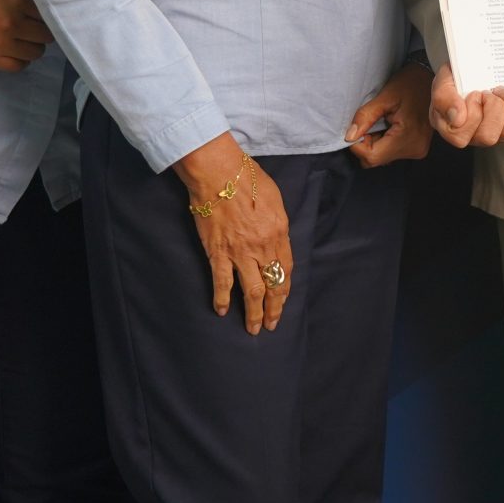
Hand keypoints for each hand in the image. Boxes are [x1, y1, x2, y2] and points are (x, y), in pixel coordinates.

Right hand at [0, 0, 51, 70]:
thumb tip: (43, 5)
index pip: (48, 13)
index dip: (47, 15)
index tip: (43, 16)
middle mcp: (12, 22)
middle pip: (46, 35)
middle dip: (44, 32)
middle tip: (35, 29)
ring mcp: (1, 42)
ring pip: (36, 52)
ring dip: (34, 47)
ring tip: (26, 41)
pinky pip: (18, 66)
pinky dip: (22, 60)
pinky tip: (17, 52)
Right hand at [172, 134, 292, 332]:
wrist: (219, 173)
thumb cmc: (248, 179)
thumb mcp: (275, 200)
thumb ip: (278, 225)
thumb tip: (277, 242)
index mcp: (279, 233)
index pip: (286, 269)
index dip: (284, 290)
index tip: (282, 301)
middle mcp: (262, 247)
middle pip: (272, 285)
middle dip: (273, 309)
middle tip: (271, 325)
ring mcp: (239, 252)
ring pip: (251, 291)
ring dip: (253, 313)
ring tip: (253, 329)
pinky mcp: (217, 252)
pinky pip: (222, 282)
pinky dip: (222, 299)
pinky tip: (222, 311)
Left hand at [345, 63, 431, 166]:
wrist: (432, 77)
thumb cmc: (411, 83)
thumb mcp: (386, 96)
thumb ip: (366, 116)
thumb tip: (349, 136)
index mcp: (408, 138)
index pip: (372, 157)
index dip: (359, 144)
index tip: (361, 126)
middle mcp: (415, 149)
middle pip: (376, 160)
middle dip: (367, 142)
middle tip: (373, 120)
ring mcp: (418, 150)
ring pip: (383, 157)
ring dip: (376, 142)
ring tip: (384, 120)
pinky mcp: (418, 148)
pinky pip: (392, 152)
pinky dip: (385, 141)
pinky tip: (391, 125)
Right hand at [428, 62, 503, 147]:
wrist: (469, 72)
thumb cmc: (454, 84)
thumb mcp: (441, 85)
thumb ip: (443, 99)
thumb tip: (457, 117)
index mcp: (454, 132)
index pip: (462, 137)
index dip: (471, 113)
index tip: (472, 94)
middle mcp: (477, 138)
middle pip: (489, 137)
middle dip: (491, 107)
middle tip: (486, 92)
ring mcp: (498, 133)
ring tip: (499, 89)